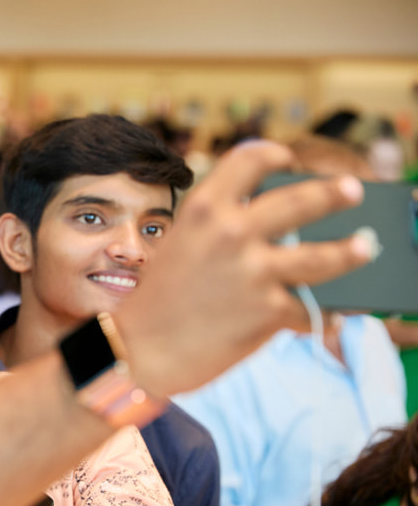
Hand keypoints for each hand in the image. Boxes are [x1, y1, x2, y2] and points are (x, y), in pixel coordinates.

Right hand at [115, 140, 372, 396]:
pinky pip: (310, 309)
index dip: (273, 155)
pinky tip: (331, 317)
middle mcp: (232, 232)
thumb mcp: (179, 245)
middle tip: (352, 190)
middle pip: (302, 200)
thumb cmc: (156, 300)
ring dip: (351, 251)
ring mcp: (254, 271)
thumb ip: (220, 229)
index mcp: (204, 208)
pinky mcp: (269, 311)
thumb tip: (276, 231)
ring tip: (365, 246)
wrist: (139, 350)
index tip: (287, 160)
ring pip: (324, 256)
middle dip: (334, 193)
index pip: (250, 161)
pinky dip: (322, 315)